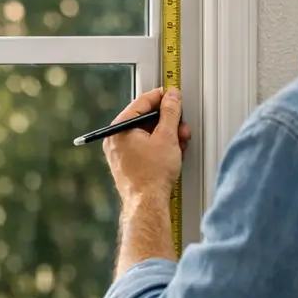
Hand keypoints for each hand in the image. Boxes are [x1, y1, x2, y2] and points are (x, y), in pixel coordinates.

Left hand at [103, 87, 189, 207]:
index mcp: (119, 128)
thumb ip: (170, 113)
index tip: (173, 94)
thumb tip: (172, 97)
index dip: (161, 96)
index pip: (141, 102)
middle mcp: (115, 139)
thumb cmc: (152, 175)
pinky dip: (160, 146)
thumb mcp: (166, 137)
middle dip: (168, 121)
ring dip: (167, 135)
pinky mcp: (128, 163)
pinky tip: (174, 152)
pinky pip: (145, 146)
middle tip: (181, 124)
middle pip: (144, 118)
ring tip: (181, 142)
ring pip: (147, 133)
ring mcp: (120, 152)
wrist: (147, 204)